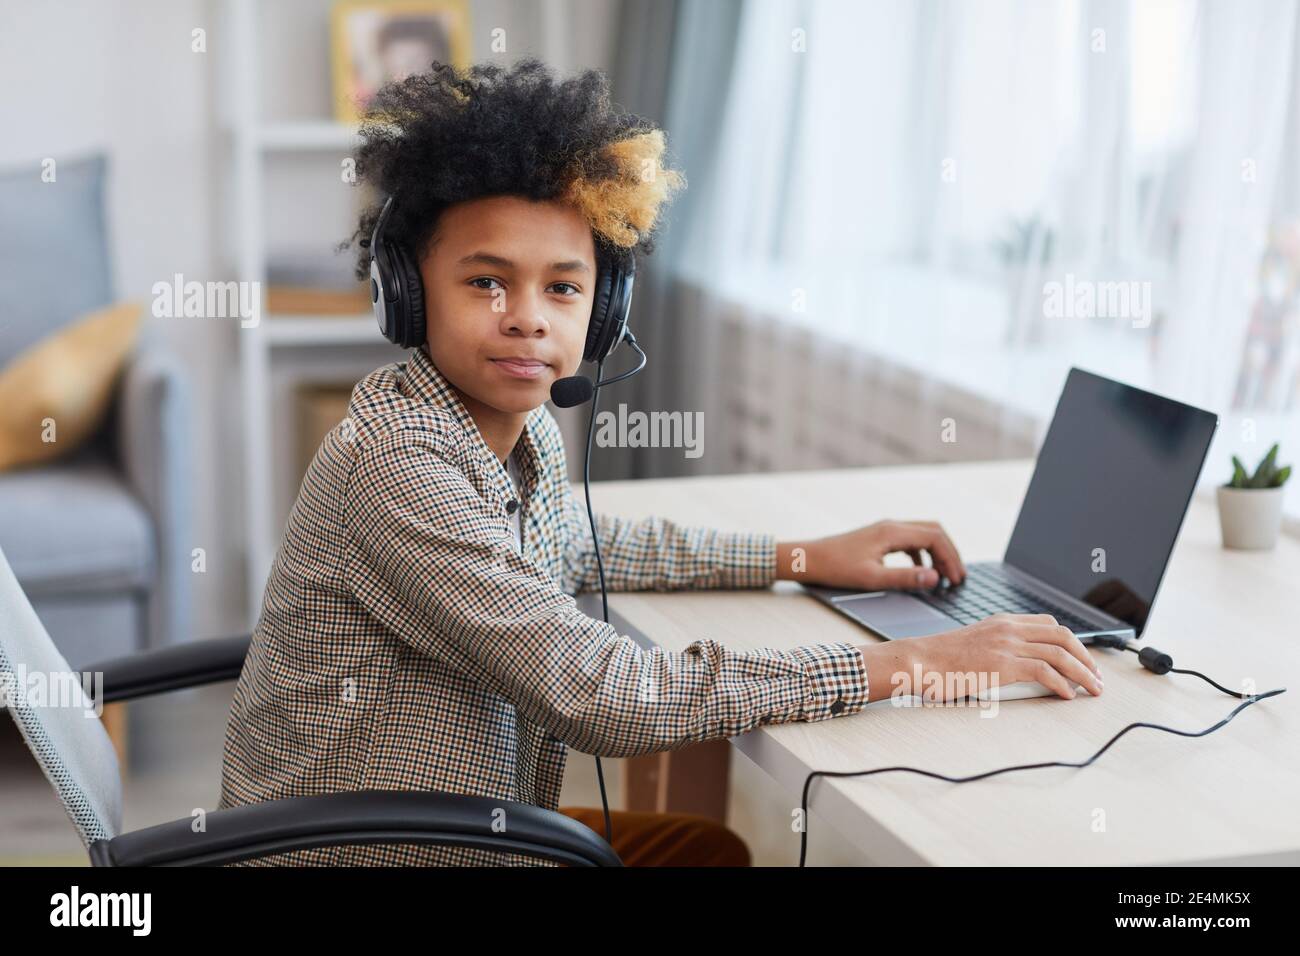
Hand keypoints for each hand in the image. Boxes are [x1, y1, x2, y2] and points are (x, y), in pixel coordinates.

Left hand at [776, 520, 966, 589]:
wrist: (809, 559)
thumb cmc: (836, 568)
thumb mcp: (872, 577)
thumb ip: (905, 578)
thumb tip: (935, 578)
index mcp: (892, 532)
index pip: (935, 537)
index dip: (951, 558)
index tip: (956, 579)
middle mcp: (891, 526)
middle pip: (933, 531)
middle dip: (949, 553)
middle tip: (958, 577)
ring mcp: (885, 530)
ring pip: (923, 534)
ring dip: (937, 553)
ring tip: (944, 576)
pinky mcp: (879, 537)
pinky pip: (910, 541)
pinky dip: (922, 554)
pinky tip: (921, 572)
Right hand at [861, 613, 1103, 701]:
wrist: (918, 661)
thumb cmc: (938, 660)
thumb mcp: (972, 646)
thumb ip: (997, 650)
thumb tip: (1019, 669)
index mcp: (1001, 621)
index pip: (1049, 624)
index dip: (1071, 642)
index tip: (1082, 660)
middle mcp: (1008, 628)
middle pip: (1062, 635)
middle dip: (1086, 657)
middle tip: (1096, 677)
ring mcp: (1006, 644)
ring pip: (1060, 653)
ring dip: (1083, 673)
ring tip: (1092, 689)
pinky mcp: (1003, 663)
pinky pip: (1044, 670)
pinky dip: (1062, 683)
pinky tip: (1067, 694)